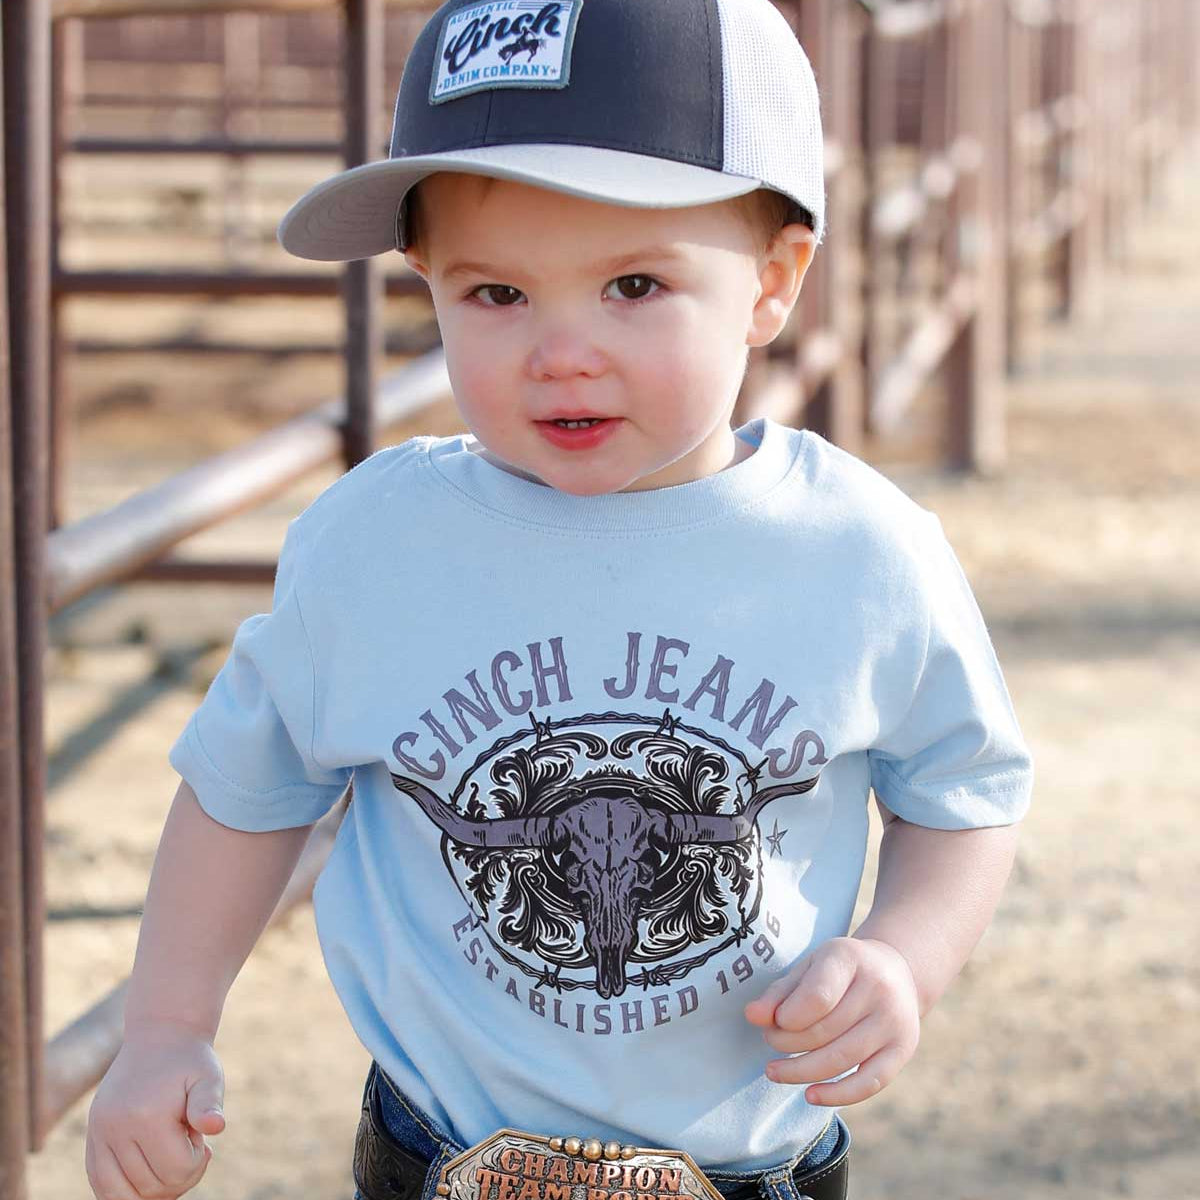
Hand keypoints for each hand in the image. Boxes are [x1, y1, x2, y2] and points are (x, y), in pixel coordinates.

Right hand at [85, 1022, 225, 1198]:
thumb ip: (210, 1103)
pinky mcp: (92, 1138)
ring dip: (152, 1188)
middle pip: (151, 1188)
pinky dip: (124, 1192)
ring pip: (122, 1195)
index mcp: (147, 1114)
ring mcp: (98, 1134)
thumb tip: (216, 1126)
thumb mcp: (208, 1076)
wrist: (159, 1037)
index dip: (198, 1161)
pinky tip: (149, 1172)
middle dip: (178, 1174)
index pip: (176, 1171)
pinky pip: (101, 1186)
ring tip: (171, 1159)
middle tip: (188, 1141)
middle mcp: (115, 1127)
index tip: (200, 1135)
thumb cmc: (189, 1061)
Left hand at [743, 937, 919, 1105]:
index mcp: (850, 958)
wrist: (897, 971)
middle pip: (825, 1031)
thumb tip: (752, 1016)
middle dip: (788, 1043)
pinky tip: (809, 1095)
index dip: (787, 1017)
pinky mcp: (902, 1050)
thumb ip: (779, 992)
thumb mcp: (809, 967)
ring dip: (801, 1071)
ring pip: (843, 1059)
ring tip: (774, 1070)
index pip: (817, 996)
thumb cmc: (840, 971)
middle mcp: (878, 989)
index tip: (773, 1021)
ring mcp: (895, 1022)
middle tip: (770, 1041)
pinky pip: (869, 1082)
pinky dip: (836, 1094)